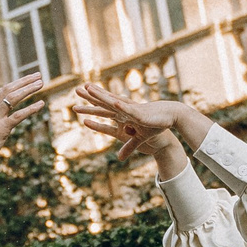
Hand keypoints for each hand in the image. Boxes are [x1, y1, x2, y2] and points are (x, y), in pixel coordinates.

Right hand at [0, 74, 46, 202]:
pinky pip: (18, 115)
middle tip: (38, 76)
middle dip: (24, 81)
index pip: (0, 91)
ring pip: (13, 98)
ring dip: (28, 89)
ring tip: (41, 84)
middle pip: (8, 90)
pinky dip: (30, 108)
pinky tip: (41, 104)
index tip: (27, 79)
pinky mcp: (1, 130)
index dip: (15, 84)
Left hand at [70, 84, 198, 160]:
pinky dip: (120, 105)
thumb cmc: (155, 130)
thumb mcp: (138, 141)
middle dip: (90, 97)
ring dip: (100, 95)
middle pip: (104, 103)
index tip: (77, 105)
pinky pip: (127, 110)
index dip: (91, 107)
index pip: (104, 110)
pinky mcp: (139, 114)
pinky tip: (112, 101)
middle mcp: (125, 111)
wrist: (171, 124)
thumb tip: (119, 157)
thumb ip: (127, 147)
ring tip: (88, 89)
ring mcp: (131, 111)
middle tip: (76, 90)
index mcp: (123, 116)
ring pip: (112, 102)